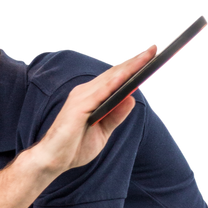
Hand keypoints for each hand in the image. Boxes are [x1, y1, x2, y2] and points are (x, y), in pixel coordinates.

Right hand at [35, 42, 158, 176]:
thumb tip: (131, 99)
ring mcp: (81, 98)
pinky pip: (99, 94)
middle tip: (154, 46)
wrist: (52, 161)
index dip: (132, 65)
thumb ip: (116, 116)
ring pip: (110, 79)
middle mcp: (85, 92)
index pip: (115, 78)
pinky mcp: (78, 108)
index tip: (150, 54)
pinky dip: (113, 85)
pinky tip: (127, 77)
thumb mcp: (102, 133)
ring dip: (129, 67)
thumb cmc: (73, 148)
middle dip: (136, 60)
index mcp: (91, 97)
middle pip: (115, 73)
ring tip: (147, 56)